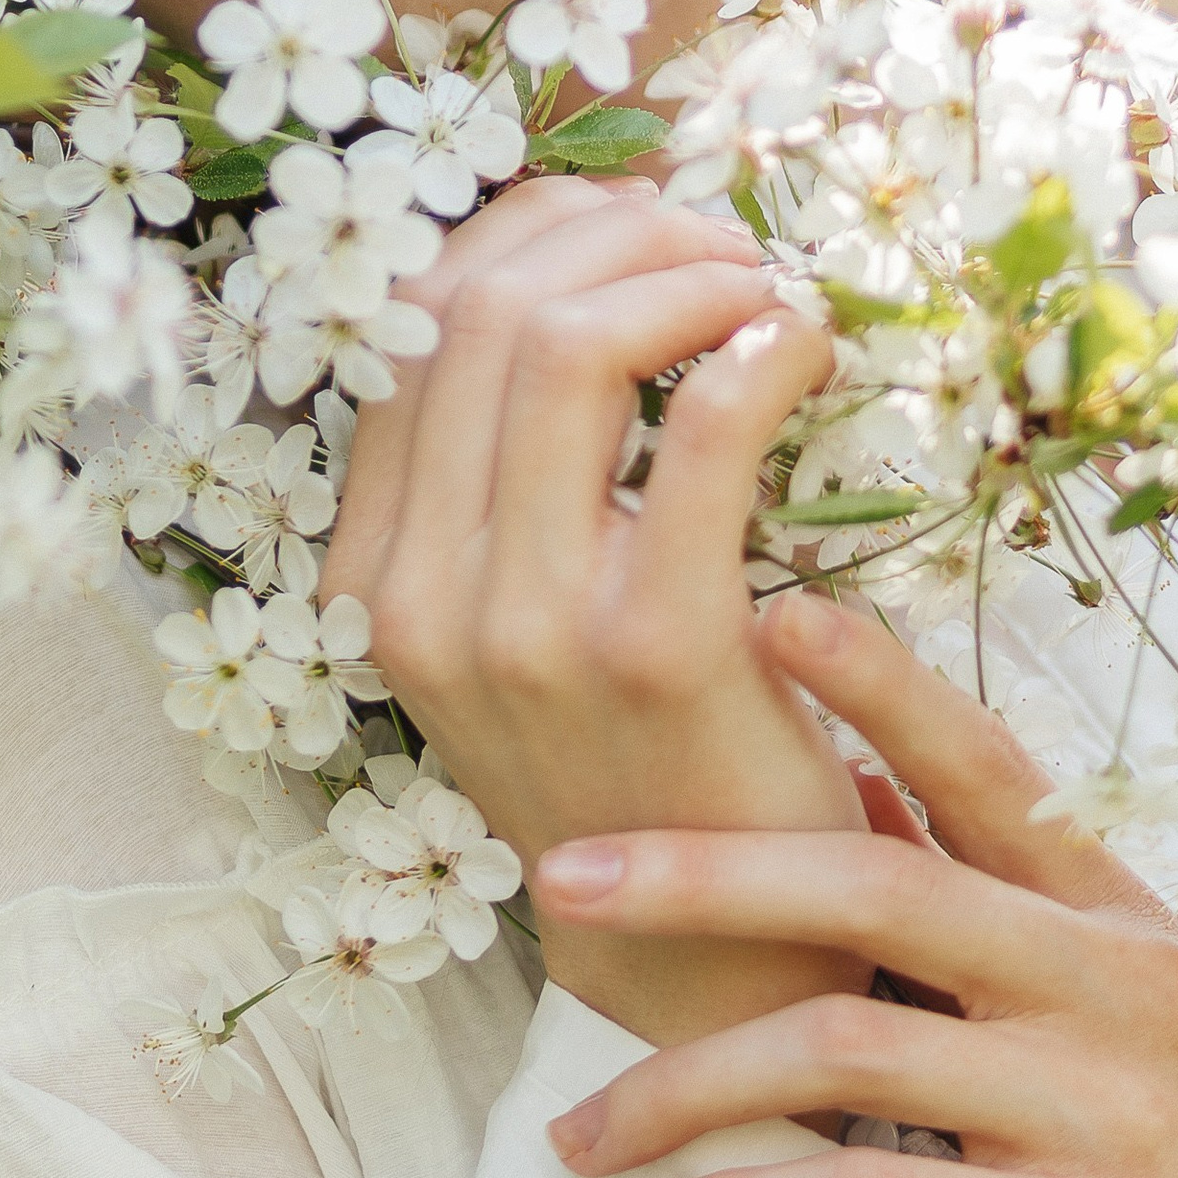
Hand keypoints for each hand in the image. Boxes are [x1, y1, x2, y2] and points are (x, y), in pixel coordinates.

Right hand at [323, 176, 868, 1045]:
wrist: (711, 955)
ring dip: (687, 274)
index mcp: (374, 574)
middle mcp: (424, 595)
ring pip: (572, 345)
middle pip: (485, 311)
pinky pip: (701, 430)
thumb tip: (565, 268)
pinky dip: (761, 351)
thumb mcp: (508, 624)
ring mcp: (530, 625)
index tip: (626, 223)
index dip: (525, 234)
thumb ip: (503, 478)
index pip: (412, 326)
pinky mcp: (658, 647)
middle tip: (715, 241)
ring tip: (759, 287)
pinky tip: (802, 347)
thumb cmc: (632, 760)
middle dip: (613, 233)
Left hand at [536, 586, 1177, 1177]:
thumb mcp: (1135, 1005)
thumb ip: (998, 908)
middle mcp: (1106, 984)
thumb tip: (843, 789)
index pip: (983, 765)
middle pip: (873, 885)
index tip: (764, 608)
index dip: (876, 681)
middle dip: (700, 875)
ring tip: (577, 1137)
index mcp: (1110, 914)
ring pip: (844, 1049)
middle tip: (560, 872)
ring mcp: (1096, 1109)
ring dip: (684, 1090)